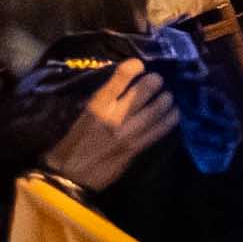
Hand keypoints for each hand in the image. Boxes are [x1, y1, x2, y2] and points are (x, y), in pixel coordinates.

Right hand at [45, 60, 178, 189]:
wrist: (68, 175)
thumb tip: (123, 87)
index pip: (121, 77)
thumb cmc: (72, 143)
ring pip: (157, 109)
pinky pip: (160, 130)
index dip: (134, 66)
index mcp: (97, 106)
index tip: (139, 65)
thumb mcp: (82, 115)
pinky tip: (174, 113)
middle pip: (145, 90)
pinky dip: (170, 119)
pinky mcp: (136, 148)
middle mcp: (114, 116)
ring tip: (168, 96)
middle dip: (155, 81)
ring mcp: (127, 133)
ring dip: (166, 99)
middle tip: (158, 80)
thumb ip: (103, 101)